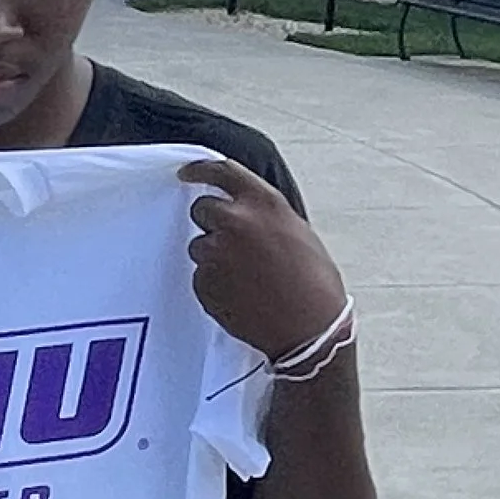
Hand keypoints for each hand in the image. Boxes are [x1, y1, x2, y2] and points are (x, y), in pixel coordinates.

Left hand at [181, 159, 350, 357]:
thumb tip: (243, 214)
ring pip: (199, 246)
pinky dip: (215, 284)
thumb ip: (263, 216)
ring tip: (245, 277)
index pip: (222, 171)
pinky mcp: (205, 283)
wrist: (309, 329)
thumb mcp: (295, 231)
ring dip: (214, 257)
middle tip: (231, 242)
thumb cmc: (313, 282)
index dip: (200, 170)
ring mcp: (216, 253)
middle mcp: (235, 222)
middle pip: (202, 209)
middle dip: (211, 221)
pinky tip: (241, 295)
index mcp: (263, 203)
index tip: (185, 173)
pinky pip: (201, 277)